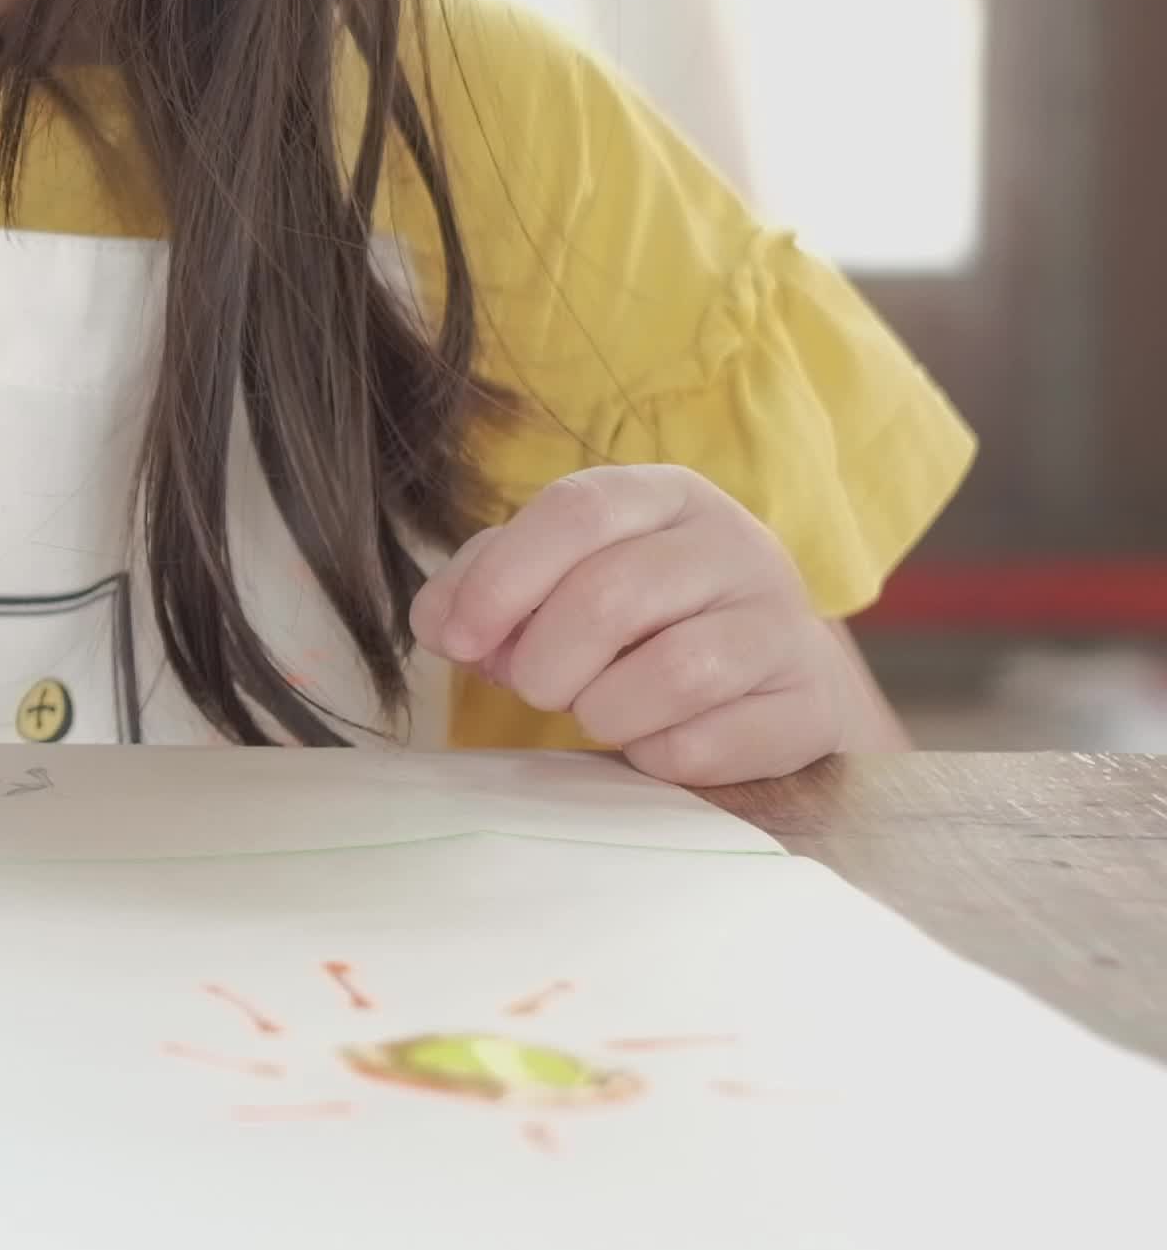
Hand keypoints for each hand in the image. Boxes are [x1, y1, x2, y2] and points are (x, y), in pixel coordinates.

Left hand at [408, 464, 897, 785]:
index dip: (505, 577)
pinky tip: (652, 740)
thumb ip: (483, 587)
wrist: (764, 679)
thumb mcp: (555, 579)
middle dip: (545, 659)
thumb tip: (441, 622)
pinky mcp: (808, 706)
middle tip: (533, 686)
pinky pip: (712, 743)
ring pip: (676, 672)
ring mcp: (783, 624)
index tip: (460, 638)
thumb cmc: (636, 621)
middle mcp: (735, 544)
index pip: (579, 510)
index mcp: (664, 495)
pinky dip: (656, 754)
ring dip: (602, 709)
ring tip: (595, 710)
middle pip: (613, 594)